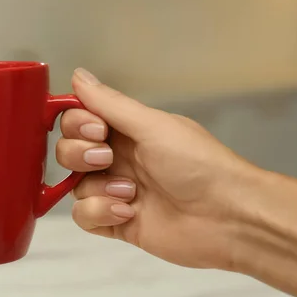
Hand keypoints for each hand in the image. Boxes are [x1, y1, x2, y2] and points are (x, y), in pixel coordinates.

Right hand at [57, 68, 256, 269]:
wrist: (228, 217)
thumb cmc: (198, 164)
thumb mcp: (153, 126)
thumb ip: (110, 104)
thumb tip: (78, 75)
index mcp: (126, 130)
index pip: (78, 119)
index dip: (76, 123)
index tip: (96, 129)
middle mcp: (117, 158)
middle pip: (68, 151)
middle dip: (79, 155)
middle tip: (108, 160)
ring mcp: (115, 191)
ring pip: (74, 186)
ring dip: (98, 188)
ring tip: (131, 192)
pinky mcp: (116, 221)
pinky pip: (83, 216)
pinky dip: (100, 213)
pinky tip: (129, 212)